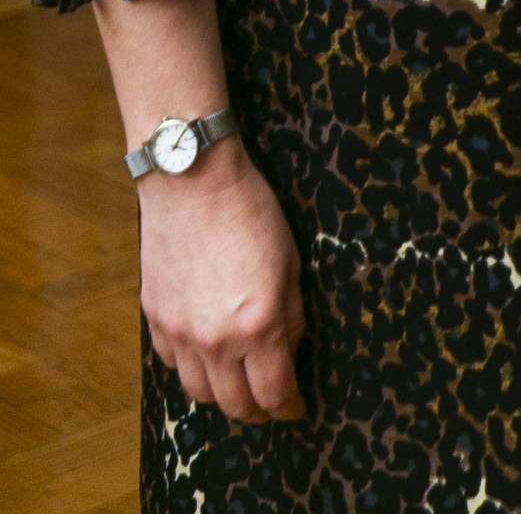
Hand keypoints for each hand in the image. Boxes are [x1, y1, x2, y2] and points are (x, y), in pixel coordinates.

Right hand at [138, 138, 306, 423]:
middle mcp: (215, 339)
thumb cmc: (250, 211)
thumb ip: (291, 314)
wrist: (192, 180)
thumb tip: (289, 349)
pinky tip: (204, 354)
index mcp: (258, 325)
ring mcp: (179, 331)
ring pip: (200, 392)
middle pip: (235, 404)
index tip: (296, 408)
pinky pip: (172, 364)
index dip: (289, 407)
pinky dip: (191, 368)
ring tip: (237, 384)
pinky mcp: (154, 318)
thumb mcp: (291, 261)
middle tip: (270, 404)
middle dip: (258, 411)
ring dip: (222, 395)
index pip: (274, 392)